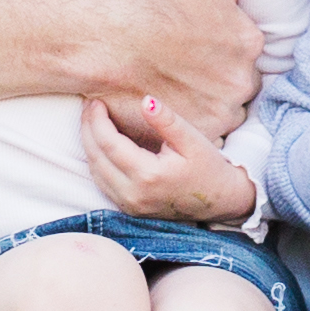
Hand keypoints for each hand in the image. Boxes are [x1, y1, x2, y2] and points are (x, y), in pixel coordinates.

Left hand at [81, 90, 256, 226]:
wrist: (221, 201)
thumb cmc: (209, 168)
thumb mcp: (193, 140)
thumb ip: (167, 121)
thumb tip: (145, 101)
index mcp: (149, 176)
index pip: (110, 144)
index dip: (98, 120)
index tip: (96, 100)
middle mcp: (134, 194)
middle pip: (96, 157)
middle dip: (88, 129)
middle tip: (89, 106)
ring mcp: (130, 205)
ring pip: (95, 172)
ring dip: (89, 145)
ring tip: (91, 120)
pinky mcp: (129, 209)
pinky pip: (102, 183)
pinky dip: (97, 160)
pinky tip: (100, 143)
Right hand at [105, 0, 263, 143]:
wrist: (107, 32)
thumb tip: (229, 0)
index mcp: (247, 41)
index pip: (245, 52)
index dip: (222, 52)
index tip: (201, 52)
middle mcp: (241, 80)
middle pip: (235, 85)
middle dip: (216, 81)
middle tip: (184, 73)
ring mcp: (218, 111)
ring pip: (217, 113)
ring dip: (200, 106)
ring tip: (170, 93)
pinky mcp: (190, 133)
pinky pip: (191, 134)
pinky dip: (179, 124)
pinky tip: (159, 109)